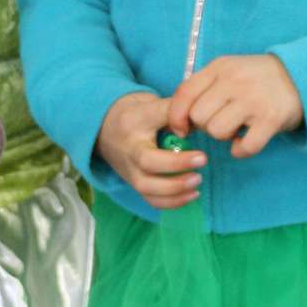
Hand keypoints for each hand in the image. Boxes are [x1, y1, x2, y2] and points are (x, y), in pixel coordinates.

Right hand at [96, 90, 205, 210]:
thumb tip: (201, 123)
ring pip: (147, 189)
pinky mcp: (135, 184)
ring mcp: (130, 171)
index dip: (177, 144)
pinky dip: (172, 202)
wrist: (105, 128)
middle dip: (176, 170)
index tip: (201, 153)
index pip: (153, 132)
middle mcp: (130, 151)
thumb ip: (176, 111)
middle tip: (201, 165)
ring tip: (197, 183)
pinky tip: (191, 195)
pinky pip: (151, 200)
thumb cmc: (136, 115)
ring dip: (175, 191)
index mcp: (134, 126)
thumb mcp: (152, 104)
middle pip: (147, 165)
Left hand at [167, 54, 303, 157]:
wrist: (301, 76)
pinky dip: (241, 150)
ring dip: (223, 137)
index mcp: (220, 68)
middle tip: (220, 121)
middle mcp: (235, 81)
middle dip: (205, 126)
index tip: (183, 128)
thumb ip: (202, 89)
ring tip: (236, 128)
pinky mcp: (271, 119)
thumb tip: (179, 120)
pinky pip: (244, 147)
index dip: (176, 116)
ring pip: (217, 131)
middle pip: (199, 116)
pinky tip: (246, 141)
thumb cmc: (255, 79)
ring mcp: (253, 100)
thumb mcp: (228, 71)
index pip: (184, 93)